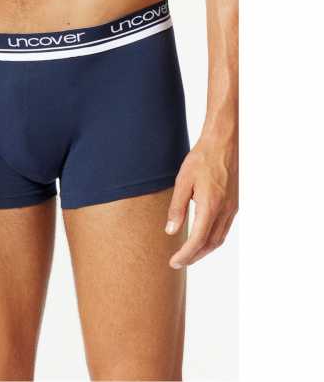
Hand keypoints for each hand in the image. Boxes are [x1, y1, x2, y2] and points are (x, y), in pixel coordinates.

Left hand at [165, 136, 237, 267]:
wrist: (223, 143)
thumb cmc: (201, 159)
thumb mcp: (182, 182)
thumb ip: (177, 208)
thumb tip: (171, 231)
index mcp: (211, 206)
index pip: (198, 240)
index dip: (185, 254)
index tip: (174, 262)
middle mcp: (225, 210)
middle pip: (210, 244)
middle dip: (194, 256)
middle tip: (179, 262)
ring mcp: (232, 208)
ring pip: (219, 238)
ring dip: (204, 250)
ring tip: (189, 254)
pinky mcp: (234, 203)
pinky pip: (224, 228)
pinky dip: (212, 239)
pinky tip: (202, 237)